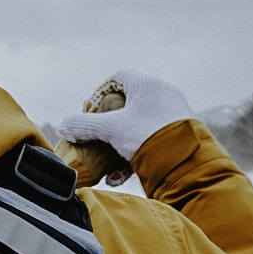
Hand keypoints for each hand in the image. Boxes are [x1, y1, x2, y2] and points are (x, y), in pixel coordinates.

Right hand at [56, 70, 192, 165]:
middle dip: (107, 123)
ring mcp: (172, 115)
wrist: (188, 162)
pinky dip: (133, 154)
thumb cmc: (148, 136)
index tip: (90, 111)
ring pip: (137, 125)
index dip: (99, 93)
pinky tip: (119, 175)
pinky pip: (150, 140)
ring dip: (117, 143)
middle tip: (95, 135)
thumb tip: (64, 125)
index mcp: (147, 85)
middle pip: (127, 103)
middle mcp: (162, 96)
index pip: (118, 78)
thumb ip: (85, 125)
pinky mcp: (178, 136)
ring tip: (106, 162)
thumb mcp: (111, 129)